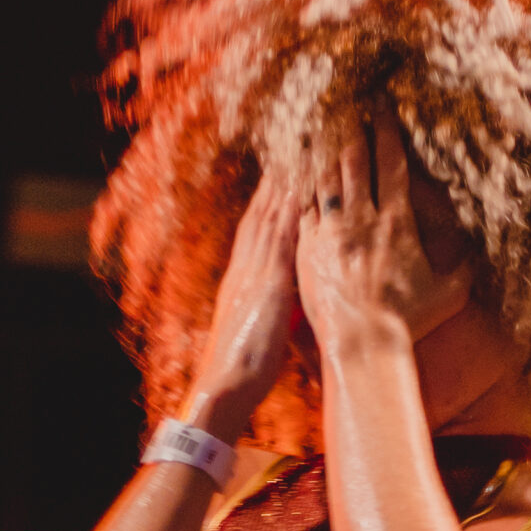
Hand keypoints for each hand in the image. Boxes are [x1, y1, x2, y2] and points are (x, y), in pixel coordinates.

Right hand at [190, 168, 303, 433]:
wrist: (224, 384)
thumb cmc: (241, 369)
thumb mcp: (255, 331)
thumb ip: (267, 310)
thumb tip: (279, 304)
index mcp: (241, 279)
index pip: (255, 229)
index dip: (267, 200)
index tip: (279, 174)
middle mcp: (245, 268)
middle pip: (261, 213)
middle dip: (276, 180)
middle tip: (291, 146)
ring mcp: (255, 272)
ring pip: (271, 216)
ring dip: (286, 182)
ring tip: (301, 150)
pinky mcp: (268, 281)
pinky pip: (281, 235)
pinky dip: (291, 208)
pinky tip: (306, 186)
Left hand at [296, 118, 474, 364]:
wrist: (362, 342)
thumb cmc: (408, 321)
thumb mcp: (449, 293)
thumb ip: (464, 267)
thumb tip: (480, 252)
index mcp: (397, 222)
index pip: (392, 164)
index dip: (387, 131)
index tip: (381, 106)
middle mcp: (362, 219)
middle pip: (354, 160)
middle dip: (351, 128)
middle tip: (346, 103)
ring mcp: (330, 231)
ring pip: (324, 177)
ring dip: (323, 149)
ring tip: (319, 127)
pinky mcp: (307, 247)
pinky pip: (302, 206)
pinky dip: (300, 184)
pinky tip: (296, 169)